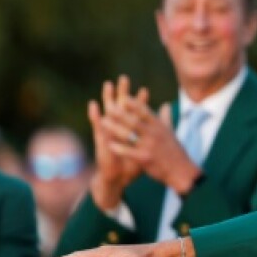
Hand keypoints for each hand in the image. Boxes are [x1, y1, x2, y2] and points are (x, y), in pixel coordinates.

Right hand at [88, 77, 147, 210]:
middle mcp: (119, 129)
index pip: (136, 113)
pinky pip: (97, 126)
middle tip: (124, 78)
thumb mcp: (145, 150)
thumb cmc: (131, 164)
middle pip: (122, 108)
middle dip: (123, 93)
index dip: (140, 102)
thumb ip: (152, 140)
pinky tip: (93, 105)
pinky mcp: (101, 139)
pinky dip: (95, 115)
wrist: (119, 178)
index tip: (145, 90)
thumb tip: (163, 134)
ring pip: (108, 112)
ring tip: (108, 84)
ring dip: (107, 98)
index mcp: (130, 131)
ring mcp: (109, 133)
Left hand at [103, 93, 202, 194]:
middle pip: (135, 121)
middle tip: (109, 107)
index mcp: (159, 127)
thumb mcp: (171, 132)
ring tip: (103, 122)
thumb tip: (166, 105)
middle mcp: (154, 134)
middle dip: (121, 114)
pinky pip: (129, 151)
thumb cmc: (175, 151)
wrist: (181, 171)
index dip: (135, 104)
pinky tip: (109, 144)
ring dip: (115, 128)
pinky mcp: (145, 158)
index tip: (124, 97)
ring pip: (129, 135)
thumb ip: (166, 117)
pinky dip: (119, 148)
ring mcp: (150, 146)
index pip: (146, 112)